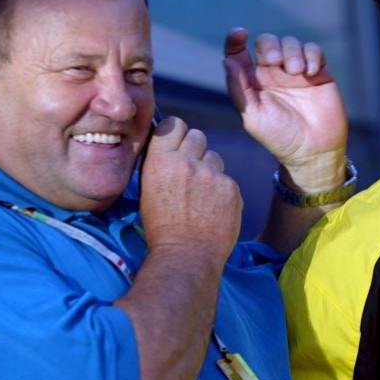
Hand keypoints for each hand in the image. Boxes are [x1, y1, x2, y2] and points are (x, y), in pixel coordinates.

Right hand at [139, 116, 241, 260]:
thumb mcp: (148, 191)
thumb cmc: (162, 229)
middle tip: (192, 171)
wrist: (186, 256)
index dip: (176, 132)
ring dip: (210, 170)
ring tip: (202, 196)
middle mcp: (186, 162)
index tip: (178, 143)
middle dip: (195, 149)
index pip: (173, 124)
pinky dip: (223, 191)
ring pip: (215, 157)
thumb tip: (172, 150)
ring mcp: (211, 174)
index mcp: (160, 161)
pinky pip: (228, 179)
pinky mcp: (231, 187)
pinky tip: (214, 209)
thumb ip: (162, 165)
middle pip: (197, 135)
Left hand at [223, 28, 347, 190]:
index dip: (236, 39)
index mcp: (251, 81)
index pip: (239, 52)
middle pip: (266, 42)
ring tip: (297, 72)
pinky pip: (314, 50)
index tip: (240, 34)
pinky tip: (311, 72)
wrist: (313, 150)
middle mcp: (272, 72)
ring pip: (290, 43)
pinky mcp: (318, 71)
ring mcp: (295, 70)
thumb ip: (239, 88)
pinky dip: (311, 55)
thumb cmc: (278, 137)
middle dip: (270, 46)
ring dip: (292, 52)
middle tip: (275, 62)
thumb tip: (227, 60)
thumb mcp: (252, 116)